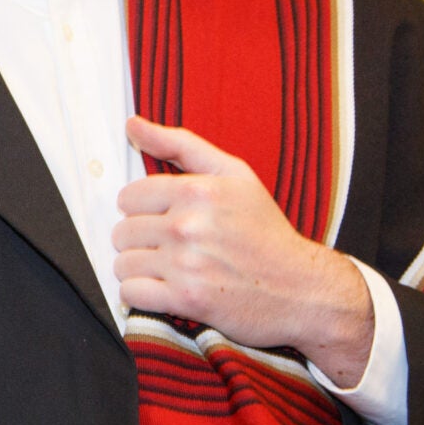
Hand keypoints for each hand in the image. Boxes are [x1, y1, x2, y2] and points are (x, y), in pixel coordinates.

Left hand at [114, 118, 373, 384]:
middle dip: (141, 240)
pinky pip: (131, 293)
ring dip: (140, 269)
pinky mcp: (186, 300)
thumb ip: (179, 145)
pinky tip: (166, 290)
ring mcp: (185, 265)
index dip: (143, 210)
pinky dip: (142, 295)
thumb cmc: (265, 231)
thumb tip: (132, 124)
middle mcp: (187, 226)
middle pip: (122, 232)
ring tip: (170, 269)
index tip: (165, 219)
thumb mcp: (234, 175)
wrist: (301, 289)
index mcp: (197, 191)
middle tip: (172, 247)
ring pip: (123, 263)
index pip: (128, 197)